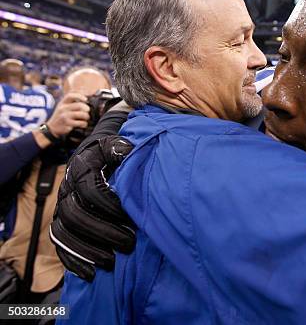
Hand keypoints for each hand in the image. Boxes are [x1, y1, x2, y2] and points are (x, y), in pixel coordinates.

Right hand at [46, 92, 89, 136]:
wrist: (52, 128)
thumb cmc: (61, 116)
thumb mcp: (63, 107)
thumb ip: (72, 102)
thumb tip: (87, 99)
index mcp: (62, 103)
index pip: (70, 96)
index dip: (79, 96)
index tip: (86, 99)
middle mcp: (63, 108)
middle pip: (79, 105)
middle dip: (87, 109)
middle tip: (88, 111)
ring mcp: (65, 116)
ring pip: (82, 114)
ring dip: (87, 117)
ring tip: (86, 118)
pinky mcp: (68, 124)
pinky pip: (81, 123)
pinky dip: (84, 124)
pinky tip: (83, 124)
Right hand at [50, 135, 134, 281]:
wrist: (94, 154)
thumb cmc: (113, 153)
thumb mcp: (118, 145)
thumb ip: (121, 148)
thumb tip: (127, 150)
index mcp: (80, 170)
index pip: (90, 190)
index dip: (109, 205)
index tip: (131, 217)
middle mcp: (66, 190)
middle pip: (75, 215)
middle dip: (103, 232)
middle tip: (129, 244)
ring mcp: (60, 208)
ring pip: (64, 233)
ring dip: (88, 250)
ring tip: (112, 262)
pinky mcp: (60, 223)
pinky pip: (59, 246)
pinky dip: (73, 261)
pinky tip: (90, 274)